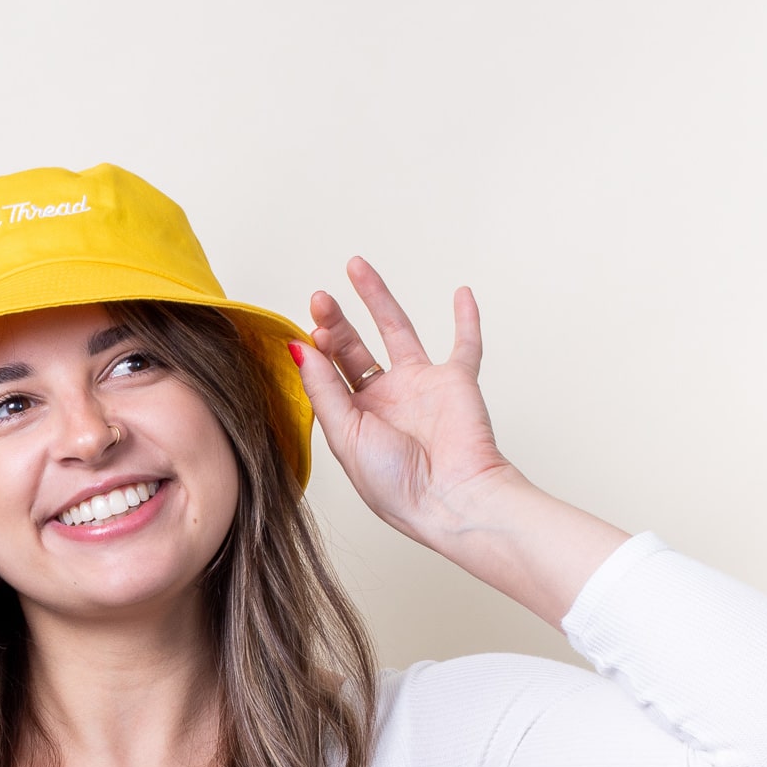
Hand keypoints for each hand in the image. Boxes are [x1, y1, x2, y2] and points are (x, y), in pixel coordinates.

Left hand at [291, 260, 522, 553]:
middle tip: (320, 298)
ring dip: (378, 299)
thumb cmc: (395, 484)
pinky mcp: (457, 381)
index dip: (317, 349)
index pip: (328, 374)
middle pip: (354, 348)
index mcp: (355, 419)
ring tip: (356, 267)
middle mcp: (386, 401)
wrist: (449, 499)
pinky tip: (461, 293)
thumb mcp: (345, 435)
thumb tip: (299, 348)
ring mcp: (421, 387)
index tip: (308, 331)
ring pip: (397, 331)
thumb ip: (323, 390)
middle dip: (335, 322)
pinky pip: (465, 345)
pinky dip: (466, 320)